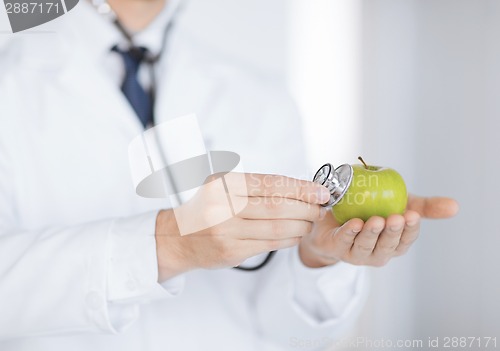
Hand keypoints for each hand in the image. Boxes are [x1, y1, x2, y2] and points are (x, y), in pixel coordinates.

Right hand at [155, 173, 329, 280]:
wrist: (177, 236)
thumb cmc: (207, 208)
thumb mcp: (224, 187)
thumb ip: (256, 187)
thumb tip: (300, 189)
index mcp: (224, 184)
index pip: (272, 184)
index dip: (302, 188)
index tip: (321, 191)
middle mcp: (224, 206)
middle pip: (279, 207)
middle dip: (306, 208)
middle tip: (320, 208)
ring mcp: (227, 231)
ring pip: (278, 228)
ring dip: (301, 225)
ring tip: (310, 221)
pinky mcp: (232, 251)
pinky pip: (270, 244)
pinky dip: (289, 239)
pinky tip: (295, 234)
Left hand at [299, 195, 458, 267]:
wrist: (334, 215)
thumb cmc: (372, 211)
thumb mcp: (401, 204)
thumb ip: (425, 207)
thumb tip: (455, 206)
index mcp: (396, 244)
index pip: (407, 239)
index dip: (410, 229)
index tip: (413, 215)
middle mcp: (379, 252)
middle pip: (388, 246)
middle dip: (393, 233)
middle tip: (397, 217)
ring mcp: (357, 253)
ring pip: (366, 246)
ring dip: (372, 234)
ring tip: (376, 220)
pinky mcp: (337, 248)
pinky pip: (344, 241)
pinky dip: (349, 233)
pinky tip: (354, 223)